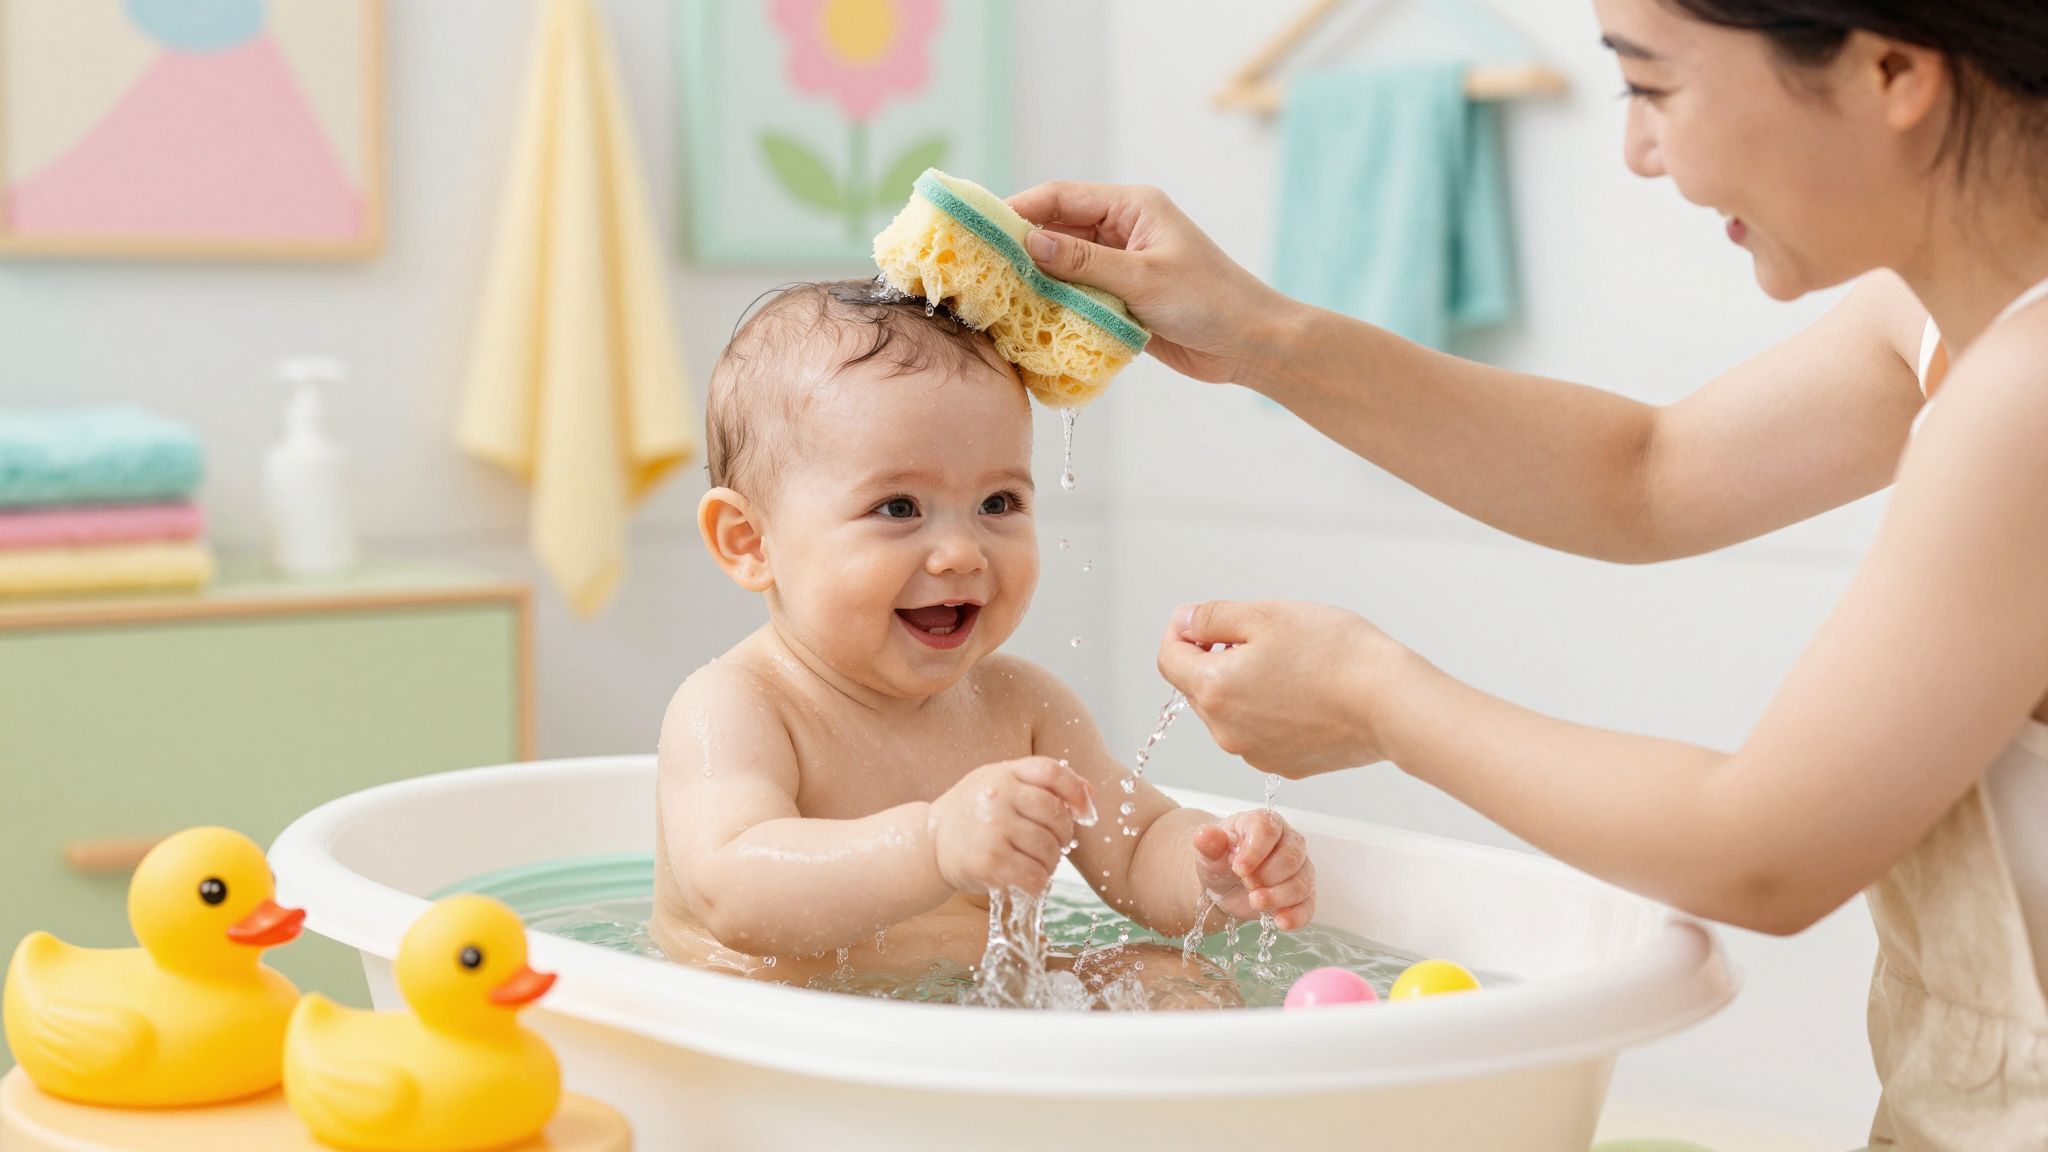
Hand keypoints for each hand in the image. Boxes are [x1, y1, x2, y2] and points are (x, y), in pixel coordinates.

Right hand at [929, 757, 1093, 895]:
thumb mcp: (1000, 783)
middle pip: (1056, 815)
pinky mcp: (989, 863)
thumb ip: (1041, 782)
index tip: (1085, 812)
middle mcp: (997, 797)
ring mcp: (992, 830)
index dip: (1076, 791)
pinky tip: (1029, 879)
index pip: (1052, 772)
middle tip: (1055, 845)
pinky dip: (1039, 883)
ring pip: (1049, 849)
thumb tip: (1090, 794)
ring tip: (1038, 863)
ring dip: (1051, 862)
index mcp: (1003, 773)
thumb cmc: (974, 812)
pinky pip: (1034, 877)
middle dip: (1064, 834)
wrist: (930, 842)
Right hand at [1005, 181, 1297, 385]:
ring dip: (1034, 281)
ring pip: (1061, 266)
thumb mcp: (1144, 278)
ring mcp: (1119, 265)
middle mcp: (1121, 230)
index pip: (1060, 197)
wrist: (1250, 345)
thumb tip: (1029, 243)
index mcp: (1131, 206)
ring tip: (995, 297)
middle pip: (1055, 230)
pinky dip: (1053, 306)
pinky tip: (1027, 320)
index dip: (1018, 209)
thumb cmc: (1210, 301)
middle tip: (978, 269)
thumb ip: (1084, 262)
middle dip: (1019, 248)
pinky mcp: (1120, 298)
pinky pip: (1075, 296)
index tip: (978, 229)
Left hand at [1159, 600, 1415, 778]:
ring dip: (1245, 686)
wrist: (1391, 703)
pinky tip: (1308, 693)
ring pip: (1231, 711)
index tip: (1204, 621)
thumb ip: (1213, 617)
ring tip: (1293, 665)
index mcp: (1213, 689)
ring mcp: (1255, 753)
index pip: (1168, 658)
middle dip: (1217, 658)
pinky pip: (1262, 732)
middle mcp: (1225, 731)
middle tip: (1263, 637)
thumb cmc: (1336, 654)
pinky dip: (1272, 711)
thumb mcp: (1266, 614)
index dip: (1182, 632)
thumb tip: (1183, 622)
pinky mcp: (1285, 765)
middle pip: (1200, 686)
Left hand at [1192, 810, 1315, 930]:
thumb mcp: (1209, 851)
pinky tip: (1280, 921)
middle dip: (1266, 876)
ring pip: (1302, 883)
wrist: (1223, 884)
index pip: (1268, 831)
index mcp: (1264, 823)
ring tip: (1254, 901)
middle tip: (1245, 883)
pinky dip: (1296, 915)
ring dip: (1278, 897)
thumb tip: (1204, 835)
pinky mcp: (1302, 894)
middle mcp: (1288, 842)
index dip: (1255, 851)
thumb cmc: (1221, 859)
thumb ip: (1209, 843)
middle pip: (1291, 858)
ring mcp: (1299, 869)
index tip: (1238, 869)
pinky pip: (1307, 905)